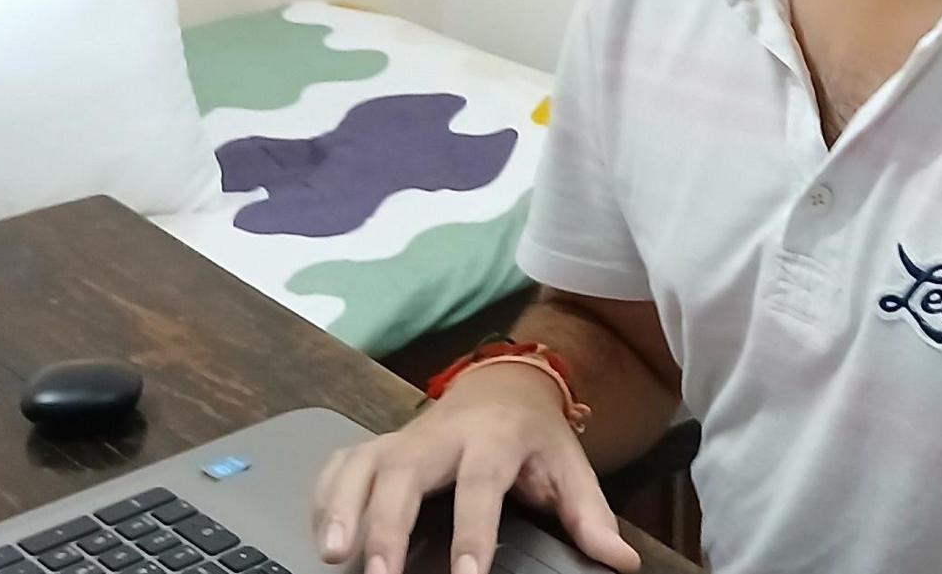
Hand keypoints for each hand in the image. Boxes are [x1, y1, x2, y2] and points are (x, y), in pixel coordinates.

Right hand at [311, 364, 641, 573]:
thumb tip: (620, 562)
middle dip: (386, 524)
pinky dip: (324, 496)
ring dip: (342, 508)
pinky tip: (321, 534)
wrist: (505, 385)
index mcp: (494, 439)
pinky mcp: (379, 444)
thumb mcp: (570, 467)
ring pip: (362, 465)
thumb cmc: (535, 437)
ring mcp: (404, 437)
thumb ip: (590, 516)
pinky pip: (341, 463)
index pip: (480, 486)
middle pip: (405, 473)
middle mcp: (441, 434)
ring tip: (333, 555)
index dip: (472, 532)